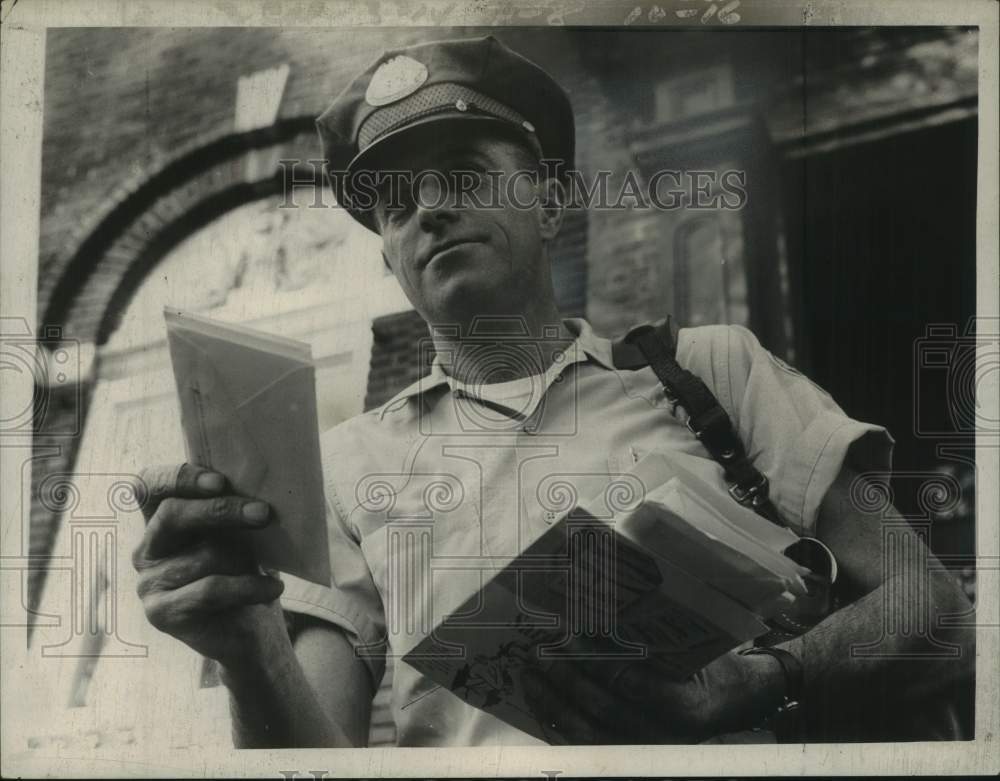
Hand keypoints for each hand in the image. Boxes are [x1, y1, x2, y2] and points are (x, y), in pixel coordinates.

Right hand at [131, 463, 287, 668]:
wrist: (250, 631)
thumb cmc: (245, 572)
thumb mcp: (241, 536)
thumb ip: (235, 512)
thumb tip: (258, 492)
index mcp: (162, 520)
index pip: (150, 485)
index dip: (179, 477)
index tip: (219, 481)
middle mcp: (147, 548)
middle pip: (172, 514)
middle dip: (221, 510)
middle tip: (263, 513)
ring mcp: (149, 582)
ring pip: (202, 556)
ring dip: (243, 559)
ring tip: (268, 568)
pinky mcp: (160, 613)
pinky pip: (210, 590)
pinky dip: (249, 587)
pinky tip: (273, 589)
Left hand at [521, 650, 784, 743]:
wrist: (734, 701)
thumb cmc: (710, 664)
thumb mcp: (691, 648)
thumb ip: (650, 641)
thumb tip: (595, 617)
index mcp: (686, 706)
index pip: (633, 687)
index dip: (597, 661)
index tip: (570, 637)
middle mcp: (664, 738)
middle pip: (604, 711)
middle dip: (566, 679)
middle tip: (541, 651)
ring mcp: (646, 752)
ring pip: (588, 734)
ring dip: (553, 703)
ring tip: (530, 675)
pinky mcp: (630, 756)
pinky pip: (586, 744)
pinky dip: (559, 723)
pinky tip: (541, 700)